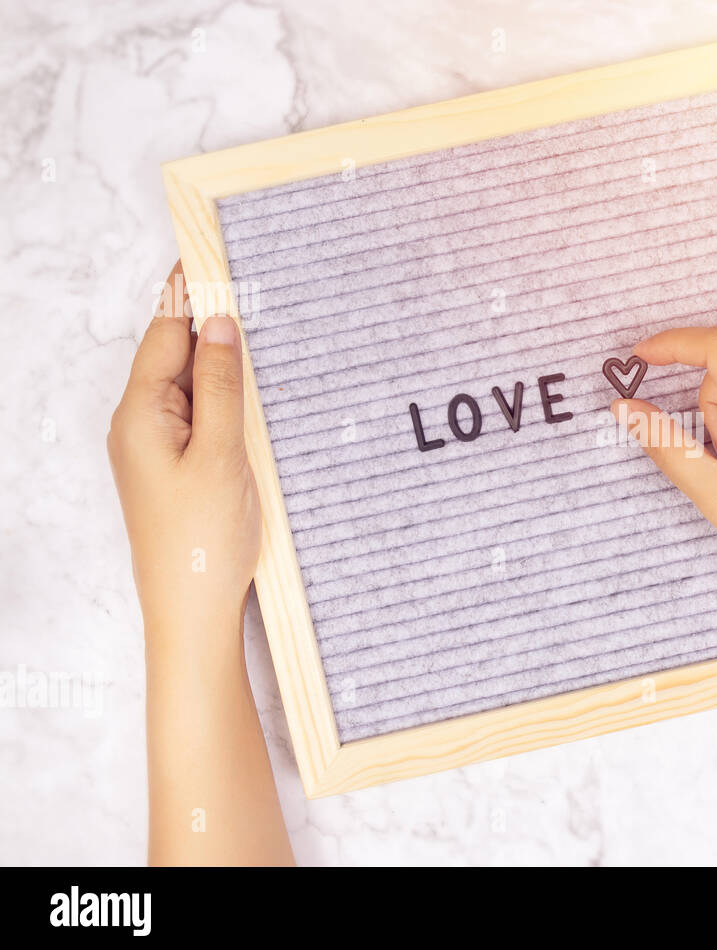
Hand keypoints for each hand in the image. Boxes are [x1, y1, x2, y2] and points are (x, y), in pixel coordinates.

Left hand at [107, 260, 259, 647]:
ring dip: (220, 360)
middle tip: (249, 283)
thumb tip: (218, 323)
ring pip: (189, 385)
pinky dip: (223, 396)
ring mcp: (157, 448)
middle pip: (174, 355)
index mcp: (139, 414)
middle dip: (207, 319)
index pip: (164, 333)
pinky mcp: (178, 469)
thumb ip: (220, 386)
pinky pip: (198, 415)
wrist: (193, 611)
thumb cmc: (201, 540)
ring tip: (259, 329)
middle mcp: (140, 425)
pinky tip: (251, 390)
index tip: (211, 253)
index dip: (188, 291)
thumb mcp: (220, 453)